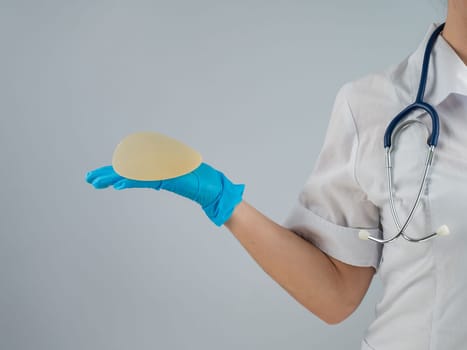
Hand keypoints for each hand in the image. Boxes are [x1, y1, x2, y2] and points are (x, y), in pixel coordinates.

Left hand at [85, 163, 244, 225]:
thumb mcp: (179, 181)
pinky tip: (118, 185)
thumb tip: (154, 180)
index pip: (130, 171)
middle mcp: (157, 169)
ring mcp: (162, 172)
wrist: (215, 189)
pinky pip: (147, 179)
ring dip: (112, 176)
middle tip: (88, 178)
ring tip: (94, 181)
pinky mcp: (168, 177)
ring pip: (133, 173)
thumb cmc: (200, 186)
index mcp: (156, 170)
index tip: (98, 179)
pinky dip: (131, 180)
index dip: (113, 173)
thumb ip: (166, 178)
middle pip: (127, 169)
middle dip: (107, 173)